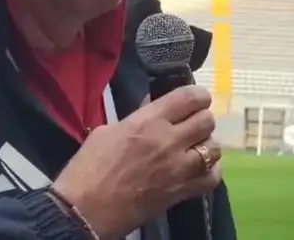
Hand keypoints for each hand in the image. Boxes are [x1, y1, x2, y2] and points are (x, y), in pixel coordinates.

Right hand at [52, 85, 221, 238]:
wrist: (88, 207)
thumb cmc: (89, 166)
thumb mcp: (107, 131)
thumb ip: (136, 120)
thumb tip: (152, 113)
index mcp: (147, 121)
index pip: (189, 98)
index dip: (198, 95)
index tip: (196, 98)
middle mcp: (169, 141)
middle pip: (206, 121)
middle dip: (200, 118)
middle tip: (190, 122)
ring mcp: (180, 168)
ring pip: (214, 148)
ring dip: (204, 144)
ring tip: (193, 146)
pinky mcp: (184, 192)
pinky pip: (213, 176)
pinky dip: (209, 169)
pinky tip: (198, 167)